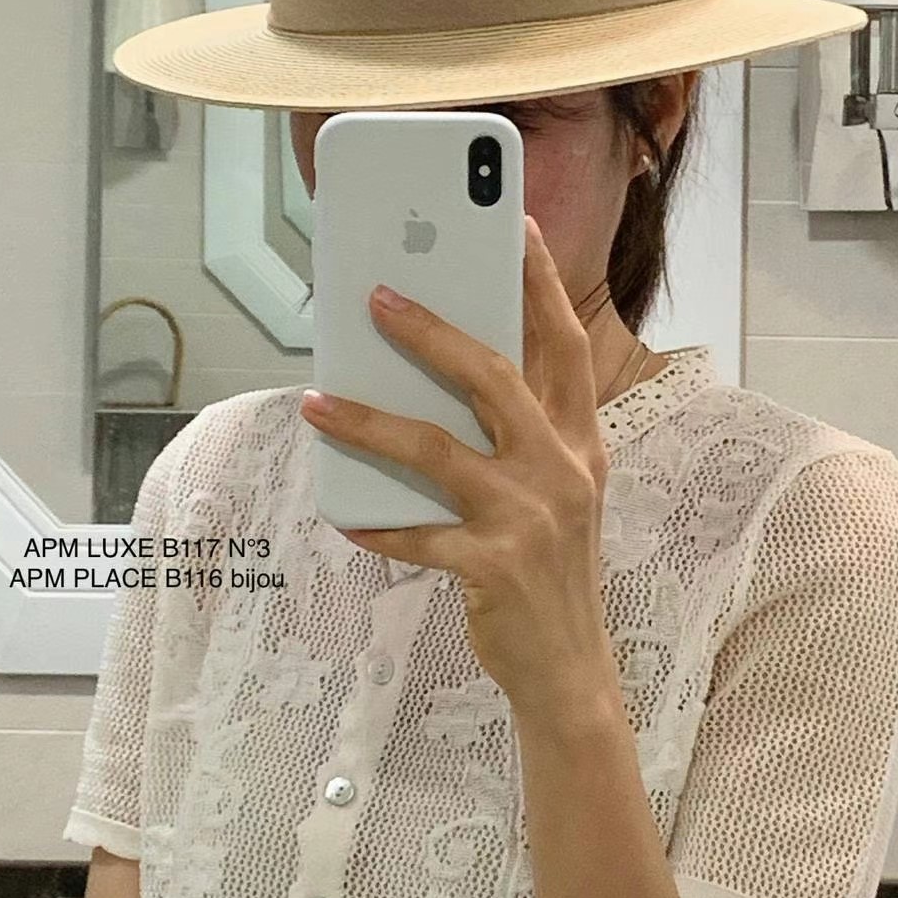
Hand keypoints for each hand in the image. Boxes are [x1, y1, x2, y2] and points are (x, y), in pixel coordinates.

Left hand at [300, 216, 615, 714]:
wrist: (569, 671)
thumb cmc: (551, 565)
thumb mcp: (555, 488)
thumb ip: (517, 432)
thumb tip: (434, 373)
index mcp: (581, 440)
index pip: (563, 344)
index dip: (540, 284)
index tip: (518, 227)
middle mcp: (563, 468)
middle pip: (494, 377)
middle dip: (432, 330)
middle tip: (377, 296)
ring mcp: (531, 517)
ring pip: (438, 449)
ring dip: (370, 421)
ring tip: (317, 402)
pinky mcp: (494, 566)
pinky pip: (417, 534)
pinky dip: (377, 523)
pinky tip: (345, 515)